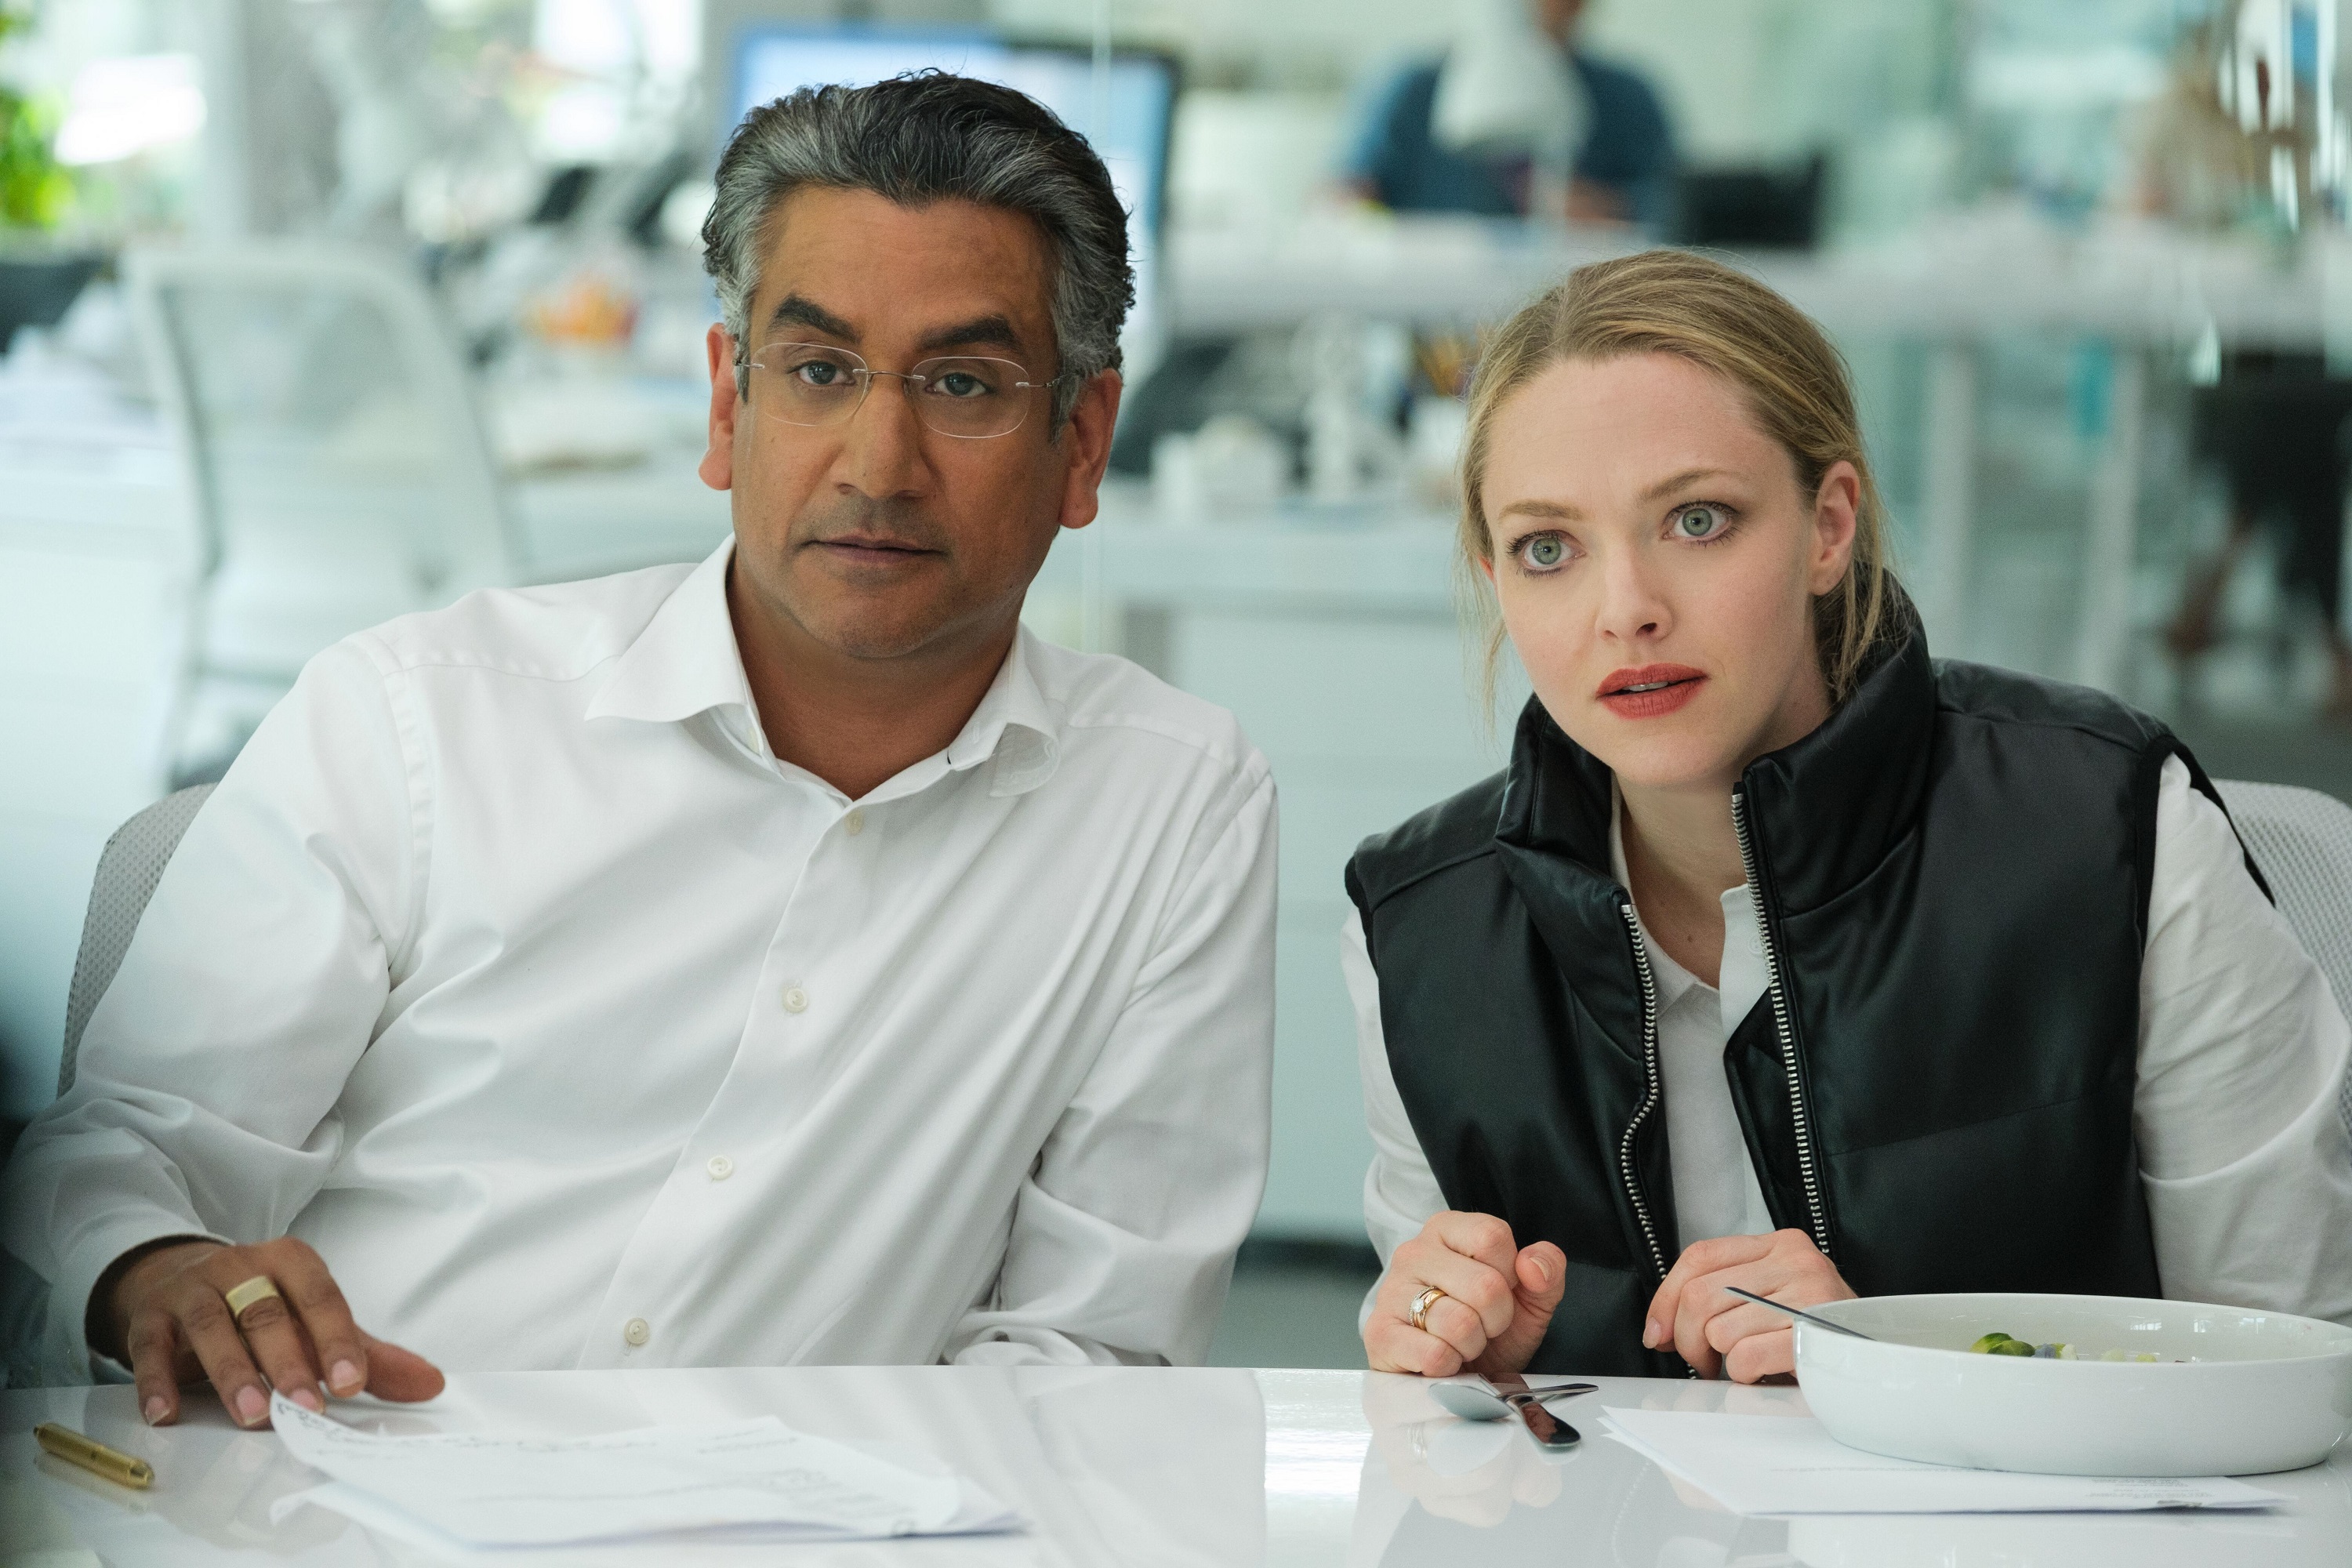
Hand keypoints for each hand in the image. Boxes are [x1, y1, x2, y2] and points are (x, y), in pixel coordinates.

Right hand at [97, 1237, 443, 1428]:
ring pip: (212, 1326)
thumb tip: (431, 1384)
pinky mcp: (149, 1317)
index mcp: (291, 1263)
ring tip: (253, 1414)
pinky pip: (150, 1347)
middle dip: (289, 1361)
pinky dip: (156, 1381)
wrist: (175, 1276)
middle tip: (307, 1408)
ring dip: (232, 1371)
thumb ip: (368, 1354)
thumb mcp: (313, 1322)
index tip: (353, 1384)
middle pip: (267, 1313)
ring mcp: (192, 1290)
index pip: (321, 1298)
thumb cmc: (259, 1305)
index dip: (337, 1340)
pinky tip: (166, 1414)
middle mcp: (241, 1267)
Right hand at [1363, 1211, 1565, 1377]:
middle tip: (1482, 1325)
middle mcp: (1413, 1252)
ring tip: (1459, 1342)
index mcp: (1447, 1229)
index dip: (1509, 1275)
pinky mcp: (1379, 1334)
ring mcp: (1391, 1292)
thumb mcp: (1530, 1298)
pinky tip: (1440, 1360)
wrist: (1453, 1376)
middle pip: (1484, 1285)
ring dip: (1472, 1345)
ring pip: (1459, 1323)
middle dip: (1496, 1318)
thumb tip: (1532, 1264)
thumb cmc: (1488, 1328)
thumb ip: (1546, 1271)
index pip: (1492, 1236)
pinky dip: (1449, 1366)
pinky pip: (1434, 1355)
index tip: (1499, 1291)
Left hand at [1643, 1228, 1854, 1381]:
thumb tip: (1658, 1330)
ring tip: (1745, 1366)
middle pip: (1700, 1294)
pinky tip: (1763, 1374)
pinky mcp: (1816, 1335)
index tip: (1658, 1334)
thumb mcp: (1769, 1299)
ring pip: (1719, 1330)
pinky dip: (1744, 1375)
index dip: (1666, 1299)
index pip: (1699, 1256)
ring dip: (1721, 1362)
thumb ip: (1719, 1297)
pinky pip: (1745, 1357)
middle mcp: (1797, 1261)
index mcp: (1780, 1244)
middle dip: (1689, 1339)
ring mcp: (1811, 1295)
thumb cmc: (1816, 1335)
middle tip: (1705, 1361)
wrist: (1880, 1361)